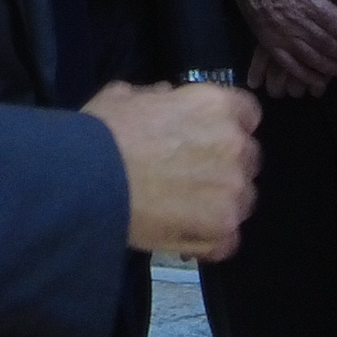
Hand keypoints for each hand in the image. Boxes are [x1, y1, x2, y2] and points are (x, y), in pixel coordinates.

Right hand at [87, 79, 258, 260]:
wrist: (88, 181)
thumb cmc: (104, 133)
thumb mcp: (126, 96)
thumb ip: (159, 97)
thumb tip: (168, 101)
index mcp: (215, 106)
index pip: (247, 113)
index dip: (229, 124)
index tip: (211, 134)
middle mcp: (233, 146)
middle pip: (248, 156)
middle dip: (227, 164)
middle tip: (194, 174)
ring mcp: (232, 191)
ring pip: (244, 198)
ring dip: (223, 202)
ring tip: (188, 210)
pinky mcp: (222, 229)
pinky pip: (230, 239)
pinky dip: (211, 240)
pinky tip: (187, 235)